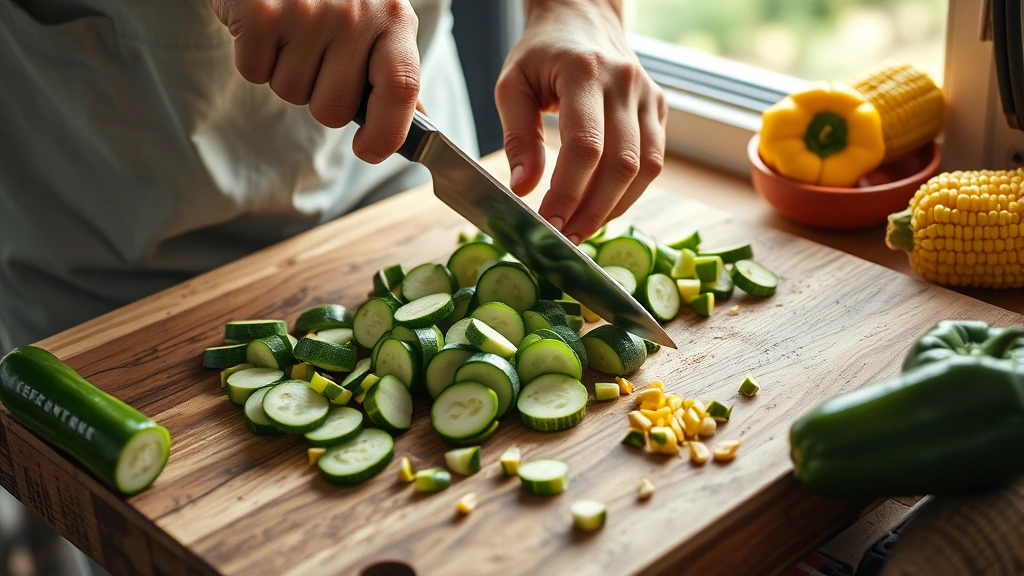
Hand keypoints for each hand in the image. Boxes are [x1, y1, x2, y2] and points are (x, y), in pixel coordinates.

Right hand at [211, 0, 420, 162]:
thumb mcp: (380, 21)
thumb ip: (396, 74)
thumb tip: (420, 125)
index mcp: (394, 19)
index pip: (401, 90)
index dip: (387, 133)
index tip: (368, 150)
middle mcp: (356, 14)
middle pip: (333, 109)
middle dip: (319, 95)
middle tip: (316, 55)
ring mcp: (308, 11)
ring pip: (291, 93)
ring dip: (285, 72)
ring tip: (291, 32)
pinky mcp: (261, 11)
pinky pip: (254, 72)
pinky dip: (254, 56)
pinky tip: (267, 25)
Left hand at [496, 0, 666, 242]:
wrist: (584, 17)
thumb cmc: (542, 54)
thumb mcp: (513, 86)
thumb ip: (518, 137)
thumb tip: (523, 188)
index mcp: (585, 73)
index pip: (585, 145)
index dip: (568, 192)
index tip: (547, 222)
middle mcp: (625, 83)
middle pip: (621, 164)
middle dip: (592, 211)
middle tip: (564, 238)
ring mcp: (648, 96)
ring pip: (645, 169)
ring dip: (614, 208)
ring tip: (581, 230)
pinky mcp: (658, 108)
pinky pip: (653, 162)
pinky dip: (629, 192)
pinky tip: (602, 207)